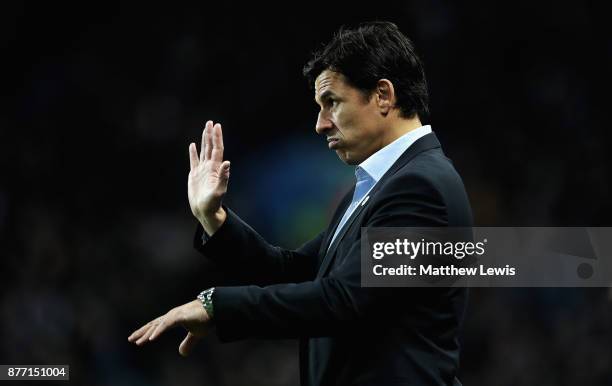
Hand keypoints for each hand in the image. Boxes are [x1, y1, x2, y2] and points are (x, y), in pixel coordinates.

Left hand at [128, 300, 211, 356]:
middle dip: (142, 332)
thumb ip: (188, 343)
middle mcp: (171, 316)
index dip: (146, 333)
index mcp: (174, 319)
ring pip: (157, 326)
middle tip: (130, 339)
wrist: (216, 309)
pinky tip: (151, 339)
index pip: (156, 326)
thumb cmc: (206, 319)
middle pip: (153, 325)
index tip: (136, 339)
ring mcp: (174, 315)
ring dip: (147, 334)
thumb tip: (181, 353)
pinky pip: (165, 325)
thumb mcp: (196, 334)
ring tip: (137, 342)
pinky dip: (157, 332)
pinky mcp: (179, 316)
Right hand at [188, 120, 229, 234]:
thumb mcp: (219, 190)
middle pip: (210, 147)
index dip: (217, 138)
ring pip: (203, 151)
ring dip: (204, 140)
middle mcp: (210, 167)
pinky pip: (194, 160)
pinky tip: (193, 145)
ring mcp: (202, 170)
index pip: (217, 149)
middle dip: (210, 135)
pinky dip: (193, 152)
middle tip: (211, 122)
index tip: (217, 126)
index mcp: (215, 168)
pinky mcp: (195, 175)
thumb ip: (223, 177)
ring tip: (205, 129)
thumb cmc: (213, 203)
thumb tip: (227, 163)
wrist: (205, 210)